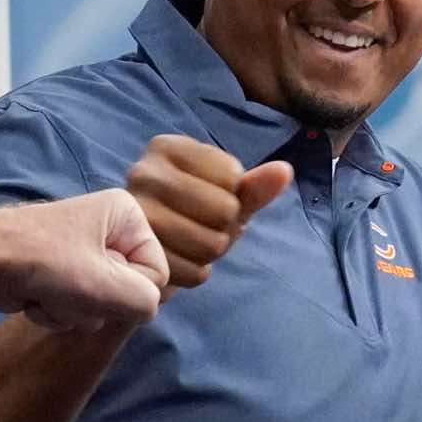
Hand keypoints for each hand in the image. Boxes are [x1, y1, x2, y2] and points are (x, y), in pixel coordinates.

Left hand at [0, 189, 167, 332]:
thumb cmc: (42, 262)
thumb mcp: (105, 285)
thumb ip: (145, 301)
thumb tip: (144, 308)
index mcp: (126, 214)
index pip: (157, 272)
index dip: (129, 291)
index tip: (95, 283)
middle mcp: (107, 228)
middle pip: (127, 291)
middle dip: (95, 302)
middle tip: (68, 288)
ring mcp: (82, 252)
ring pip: (100, 305)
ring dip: (72, 310)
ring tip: (46, 292)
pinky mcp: (60, 273)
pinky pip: (76, 307)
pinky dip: (54, 311)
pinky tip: (33, 297)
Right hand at [122, 135, 292, 292]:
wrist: (144, 254)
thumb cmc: (192, 214)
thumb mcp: (225, 195)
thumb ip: (255, 185)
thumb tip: (285, 171)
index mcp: (165, 147)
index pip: (232, 175)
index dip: (233, 196)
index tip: (207, 198)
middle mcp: (142, 173)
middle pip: (224, 210)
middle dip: (224, 227)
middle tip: (200, 226)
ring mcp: (136, 216)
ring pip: (212, 244)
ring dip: (211, 252)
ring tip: (189, 243)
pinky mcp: (137, 255)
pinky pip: (196, 273)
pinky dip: (197, 273)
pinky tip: (179, 261)